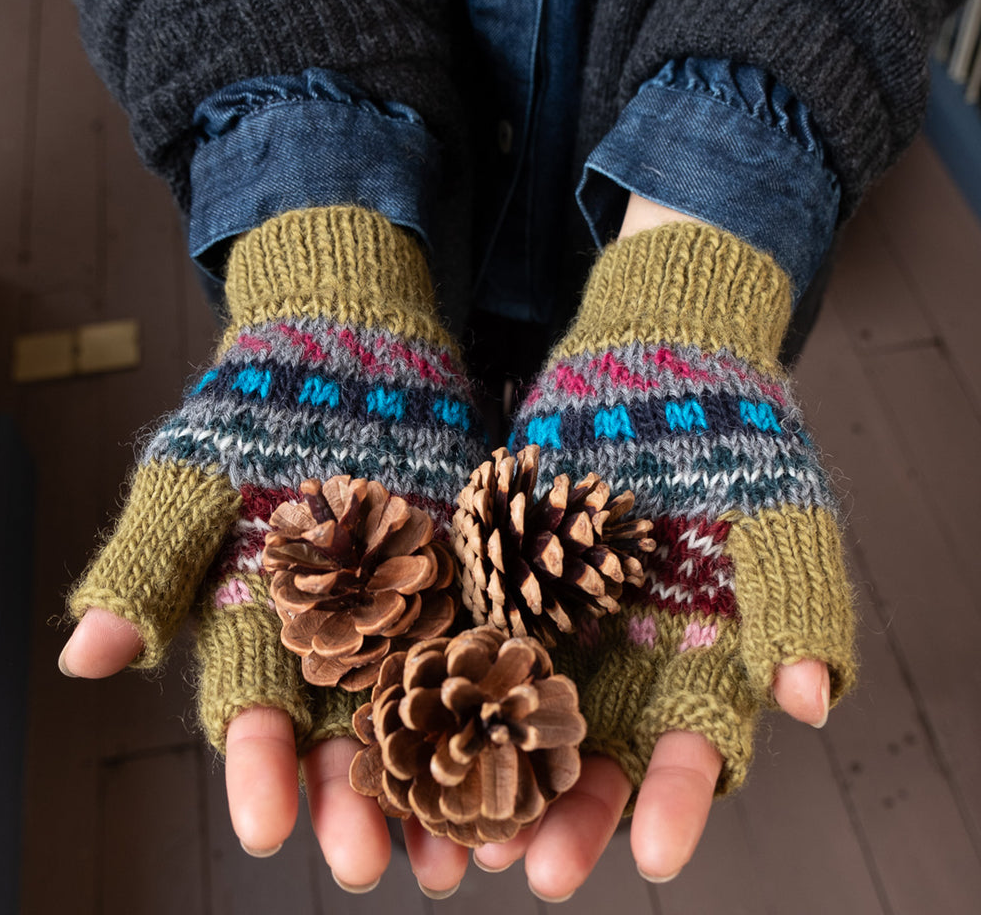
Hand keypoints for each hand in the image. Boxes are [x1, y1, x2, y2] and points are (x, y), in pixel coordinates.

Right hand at [58, 207, 486, 892]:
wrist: (349, 350)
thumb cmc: (259, 410)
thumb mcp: (194, 475)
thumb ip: (148, 563)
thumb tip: (82, 657)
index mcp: (259, 629)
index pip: (252, 716)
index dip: (258, 771)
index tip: (270, 826)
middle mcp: (333, 641)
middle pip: (343, 737)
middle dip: (355, 801)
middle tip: (372, 862)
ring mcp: (404, 618)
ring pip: (421, 718)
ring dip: (436, 785)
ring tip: (457, 851)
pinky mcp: (466, 587)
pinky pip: (485, 657)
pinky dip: (502, 709)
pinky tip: (525, 761)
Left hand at [502, 218, 854, 895]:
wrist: (655, 362)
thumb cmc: (733, 439)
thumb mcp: (779, 514)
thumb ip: (800, 606)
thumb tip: (814, 704)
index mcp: (697, 663)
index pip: (690, 752)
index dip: (678, 803)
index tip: (660, 856)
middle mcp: (621, 660)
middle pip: (595, 758)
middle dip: (569, 815)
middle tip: (537, 872)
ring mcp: (554, 624)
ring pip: (518, 718)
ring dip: (491, 775)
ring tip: (461, 834)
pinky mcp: (494, 581)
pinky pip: (465, 644)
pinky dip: (440, 688)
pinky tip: (411, 730)